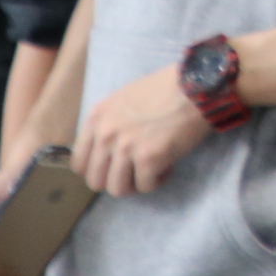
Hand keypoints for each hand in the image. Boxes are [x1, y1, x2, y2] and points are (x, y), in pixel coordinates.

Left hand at [71, 64, 208, 197]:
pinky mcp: (149, 158)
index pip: (79, 163)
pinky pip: (146, 186)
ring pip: (118, 189)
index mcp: (97, 118)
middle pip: (96, 181)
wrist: (196, 85)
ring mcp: (126, 147)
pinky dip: (158, 180)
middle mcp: (106, 134)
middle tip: (136, 171)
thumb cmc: (165, 89)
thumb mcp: (124, 99)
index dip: (99, 169)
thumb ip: (109, 125)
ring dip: (136, 183)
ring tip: (152, 169)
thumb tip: (106, 154)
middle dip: (117, 180)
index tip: (115, 167)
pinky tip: (168, 164)